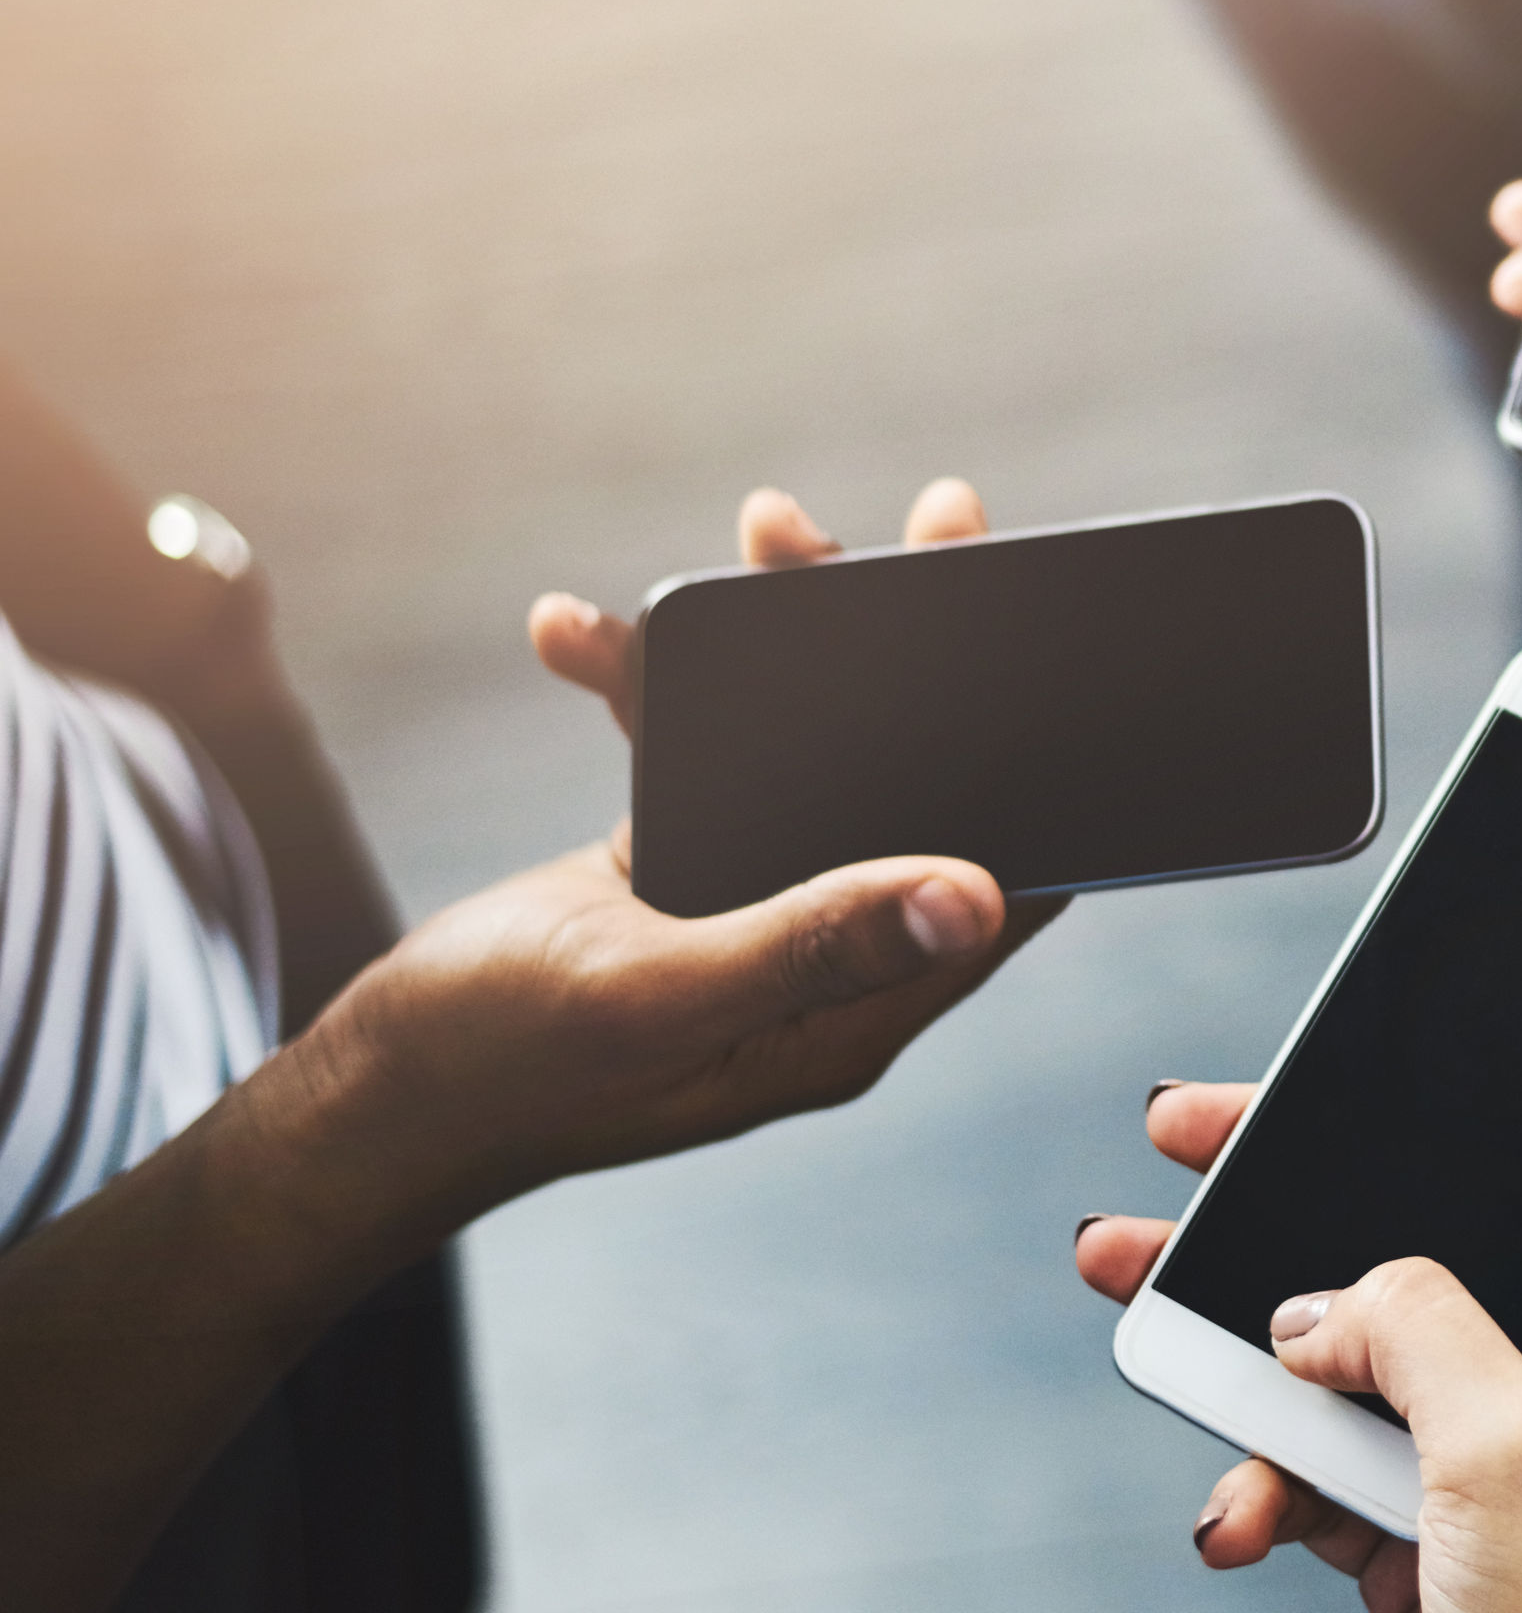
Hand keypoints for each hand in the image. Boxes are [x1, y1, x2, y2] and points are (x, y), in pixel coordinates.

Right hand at [266, 473, 1048, 1235]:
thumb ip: (810, 944)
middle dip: (926, 650)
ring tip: (767, 526)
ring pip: (814, 744)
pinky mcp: (680, 865)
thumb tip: (976, 896)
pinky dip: (646, 684)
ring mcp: (756, 903)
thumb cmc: (502, 1065)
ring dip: (783, 634)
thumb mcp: (657, 995)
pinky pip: (697, 748)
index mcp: (857, 1007)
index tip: (1059, 638)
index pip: (1007, 878)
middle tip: (942, 522)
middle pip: (921, 780)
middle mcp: (828, 952)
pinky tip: (574, 631)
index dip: (1050, 769)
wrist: (371, 1089)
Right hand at [1076, 1088, 1521, 1612]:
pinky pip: (1323, 1467)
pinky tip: (1231, 1517)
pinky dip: (1262, 1481)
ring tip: (1129, 1280)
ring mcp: (1502, 1469)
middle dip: (1322, 1186)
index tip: (1510, 1017)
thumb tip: (1324, 1303)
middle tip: (1199, 1131)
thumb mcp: (1509, 1457)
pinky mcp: (1430, 1546)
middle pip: (1453, 1233)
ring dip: (1248, 1334)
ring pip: (1361, 1350)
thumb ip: (1416, 1328)